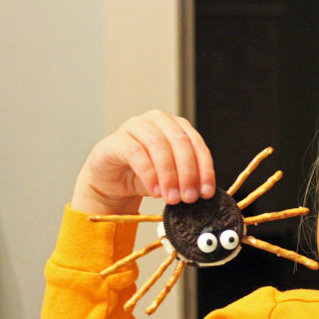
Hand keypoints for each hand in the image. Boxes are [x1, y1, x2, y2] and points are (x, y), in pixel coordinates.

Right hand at [71, 110, 215, 214]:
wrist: (111, 183)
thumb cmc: (143, 176)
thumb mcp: (172, 179)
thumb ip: (188, 180)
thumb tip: (204, 191)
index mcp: (176, 126)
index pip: (197, 143)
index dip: (204, 169)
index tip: (206, 191)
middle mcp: (157, 121)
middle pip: (180, 142)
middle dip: (188, 173)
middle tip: (189, 196)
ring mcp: (134, 127)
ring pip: (159, 145)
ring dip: (169, 175)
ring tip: (172, 197)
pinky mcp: (115, 140)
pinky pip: (135, 153)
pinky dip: (149, 174)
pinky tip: (155, 191)